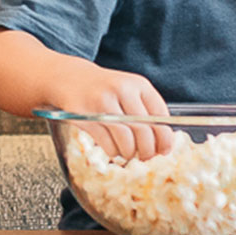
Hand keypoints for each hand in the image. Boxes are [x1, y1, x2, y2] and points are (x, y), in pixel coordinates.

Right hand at [46, 65, 171, 162]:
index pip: (160, 116)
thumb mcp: (129, 91)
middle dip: (148, 150)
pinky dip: (114, 152)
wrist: (70, 77)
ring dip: (130, 153)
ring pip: (126, 140)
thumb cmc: (105, 89)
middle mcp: (122, 90)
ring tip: (129, 153)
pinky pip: (107, 143)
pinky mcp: (86, 116)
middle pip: (144, 130)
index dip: (165, 138)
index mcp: (138, 84)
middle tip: (146, 157)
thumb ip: (146, 112)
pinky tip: (114, 149)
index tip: (165, 150)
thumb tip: (162, 144)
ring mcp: (102, 103)